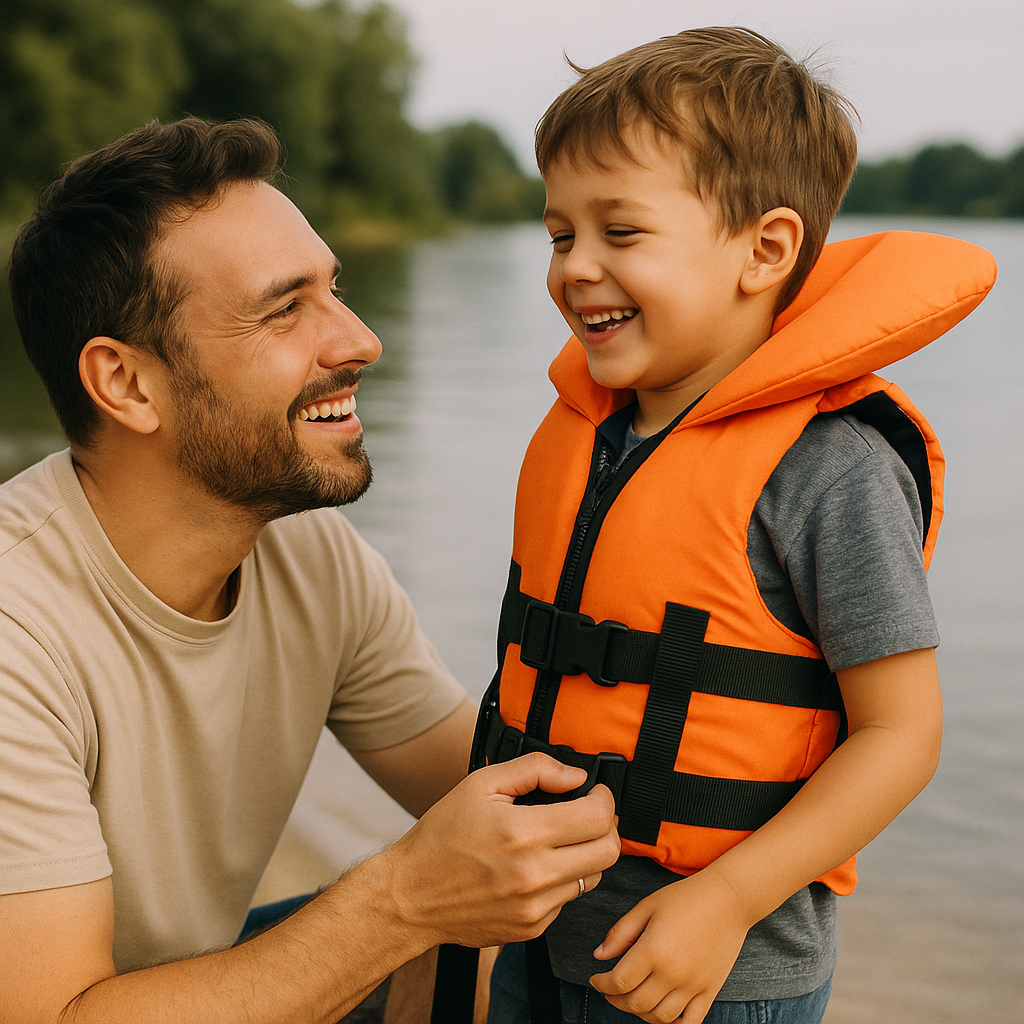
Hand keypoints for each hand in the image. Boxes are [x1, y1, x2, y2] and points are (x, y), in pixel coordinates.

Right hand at [384, 753, 618, 948]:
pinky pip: (568, 899)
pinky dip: (562, 880)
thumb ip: (534, 770)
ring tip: (558, 840)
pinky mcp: (532, 929)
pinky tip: (536, 867)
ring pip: (593, 877)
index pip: (597, 819)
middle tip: (588, 814)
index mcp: (522, 834)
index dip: (605, 800)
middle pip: (608, 852)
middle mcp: (534, 876)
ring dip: (586, 854)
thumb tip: (576, 776)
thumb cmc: (441, 836)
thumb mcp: (481, 784)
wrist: (410, 896)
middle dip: (606, 826)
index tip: (595, 793)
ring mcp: (535, 908)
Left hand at [588, 868, 749, 1022]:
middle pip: (636, 1003)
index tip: (596, 980)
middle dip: (616, 1000)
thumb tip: (599, 956)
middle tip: (610, 990)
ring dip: (641, 1013)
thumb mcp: (647, 907)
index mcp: (653, 950)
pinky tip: (663, 1013)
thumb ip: (620, 933)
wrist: (728, 899)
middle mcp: (673, 973)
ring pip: (660, 1018)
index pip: (619, 982)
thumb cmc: (685, 898)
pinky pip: (691, 1022)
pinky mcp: (710, 991)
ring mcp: (693, 986)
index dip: (602, 985)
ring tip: (633, 998)